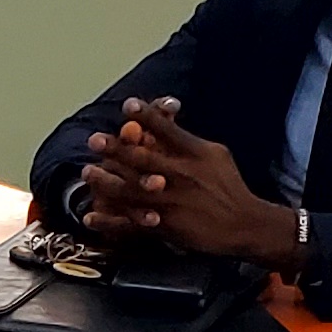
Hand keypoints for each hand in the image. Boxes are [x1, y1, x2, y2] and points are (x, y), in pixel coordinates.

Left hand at [77, 99, 302, 270]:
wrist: (244, 225)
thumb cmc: (227, 186)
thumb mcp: (214, 154)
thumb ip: (186, 139)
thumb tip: (162, 117)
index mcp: (195, 154)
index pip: (168, 130)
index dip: (146, 116)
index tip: (128, 105)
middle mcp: (182, 176)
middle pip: (144, 159)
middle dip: (117, 148)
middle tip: (94, 139)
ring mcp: (172, 202)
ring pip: (132, 190)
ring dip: (107, 181)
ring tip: (87, 173)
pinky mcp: (166, 226)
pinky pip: (132, 223)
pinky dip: (110, 221)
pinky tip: (90, 216)